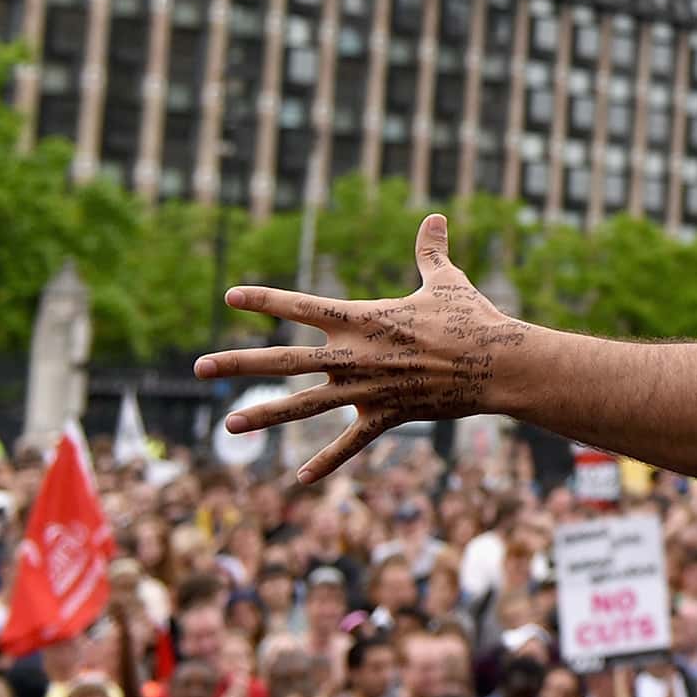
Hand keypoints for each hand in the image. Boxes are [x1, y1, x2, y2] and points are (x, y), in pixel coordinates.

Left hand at [193, 215, 531, 483]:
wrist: (496, 363)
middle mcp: (355, 356)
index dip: (265, 300)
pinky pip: (349, 444)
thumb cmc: (472, 318)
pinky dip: (326, 462)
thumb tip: (436, 217)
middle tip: (200, 365)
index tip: (230, 297)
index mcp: (364, 319)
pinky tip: (299, 479)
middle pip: (285, 360)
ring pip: (304, 406)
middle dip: (239, 363)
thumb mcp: (447, 282)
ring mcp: (367, 390)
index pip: (303, 307)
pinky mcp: (385, 417)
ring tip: (229, 425)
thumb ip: (430, 253)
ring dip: (265, 416)